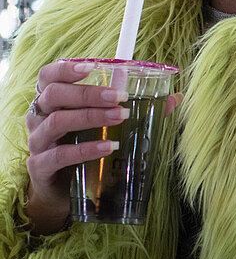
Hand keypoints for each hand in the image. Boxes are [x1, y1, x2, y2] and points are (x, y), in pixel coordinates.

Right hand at [24, 61, 182, 236]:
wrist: (60, 190)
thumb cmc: (82, 145)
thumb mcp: (104, 124)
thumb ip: (135, 107)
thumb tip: (175, 98)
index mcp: (51, 100)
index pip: (48, 75)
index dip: (66, 69)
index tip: (91, 68)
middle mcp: (38, 117)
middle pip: (54, 95)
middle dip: (88, 93)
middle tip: (119, 97)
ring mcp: (37, 142)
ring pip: (56, 122)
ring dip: (90, 116)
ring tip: (120, 117)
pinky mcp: (40, 167)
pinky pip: (60, 156)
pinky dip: (86, 150)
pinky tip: (109, 147)